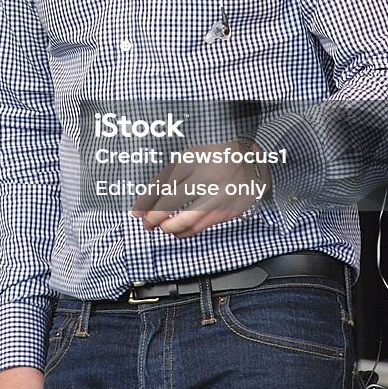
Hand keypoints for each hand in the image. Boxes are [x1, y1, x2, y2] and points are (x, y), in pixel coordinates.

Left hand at [132, 138, 270, 236]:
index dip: (146, 202)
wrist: (251, 158)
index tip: (137, 212)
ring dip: (171, 229)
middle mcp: (205, 177)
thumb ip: (169, 177)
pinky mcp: (229, 209)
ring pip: (187, 220)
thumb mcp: (190, 157)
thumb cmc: (215, 156)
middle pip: (171, 203)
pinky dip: (188, 231)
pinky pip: (203, 226)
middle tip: (147, 224)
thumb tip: (146, 201)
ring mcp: (218, 195)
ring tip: (163, 228)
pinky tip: (179, 232)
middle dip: (155, 218)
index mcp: (193, 160)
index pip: (163, 185)